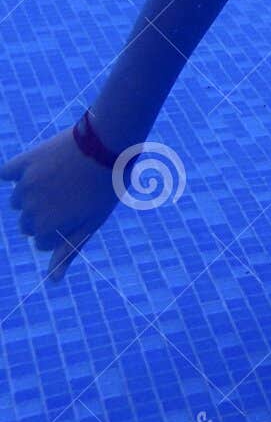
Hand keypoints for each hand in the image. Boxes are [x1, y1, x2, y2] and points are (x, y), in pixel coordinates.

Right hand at [2, 127, 120, 281]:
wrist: (109, 141)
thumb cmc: (106, 186)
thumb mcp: (92, 222)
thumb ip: (68, 250)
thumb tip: (53, 280)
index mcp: (45, 229)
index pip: (42, 243)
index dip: (63, 231)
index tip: (81, 215)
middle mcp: (28, 210)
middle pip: (28, 224)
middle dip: (46, 216)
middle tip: (72, 198)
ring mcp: (24, 185)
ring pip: (19, 200)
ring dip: (34, 195)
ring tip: (63, 180)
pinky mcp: (24, 162)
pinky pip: (7, 173)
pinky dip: (15, 173)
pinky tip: (35, 168)